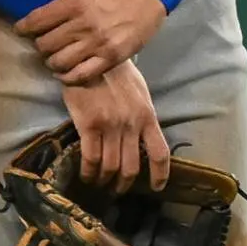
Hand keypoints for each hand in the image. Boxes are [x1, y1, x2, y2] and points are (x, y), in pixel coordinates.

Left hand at [20, 0, 164, 82]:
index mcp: (74, 3)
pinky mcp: (111, 58)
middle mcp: (83, 26)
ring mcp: (97, 45)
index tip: (21, 28)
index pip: (37, 21)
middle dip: (39, 43)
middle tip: (42, 40)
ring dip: (51, 60)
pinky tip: (65, 71)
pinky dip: (68, 76)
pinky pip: (81, 75)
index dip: (24, 27)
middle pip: (46, 44)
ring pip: (60, 62)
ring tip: (53, 55)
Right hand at [62, 59, 170, 191]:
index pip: (160, 153)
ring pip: (111, 166)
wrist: (91, 56)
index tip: (156, 188)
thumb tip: (143, 137)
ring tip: (99, 182)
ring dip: (104, 180)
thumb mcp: (140, 92)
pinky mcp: (89, 125)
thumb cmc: (116, 73)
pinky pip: (91, 158)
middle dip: (124, 183)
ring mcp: (111, 126)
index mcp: (148, 116)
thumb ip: (143, 116)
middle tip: (116, 188)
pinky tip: (86, 174)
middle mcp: (132, 125)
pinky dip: (89, 171)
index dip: (160, 175)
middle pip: (132, 167)